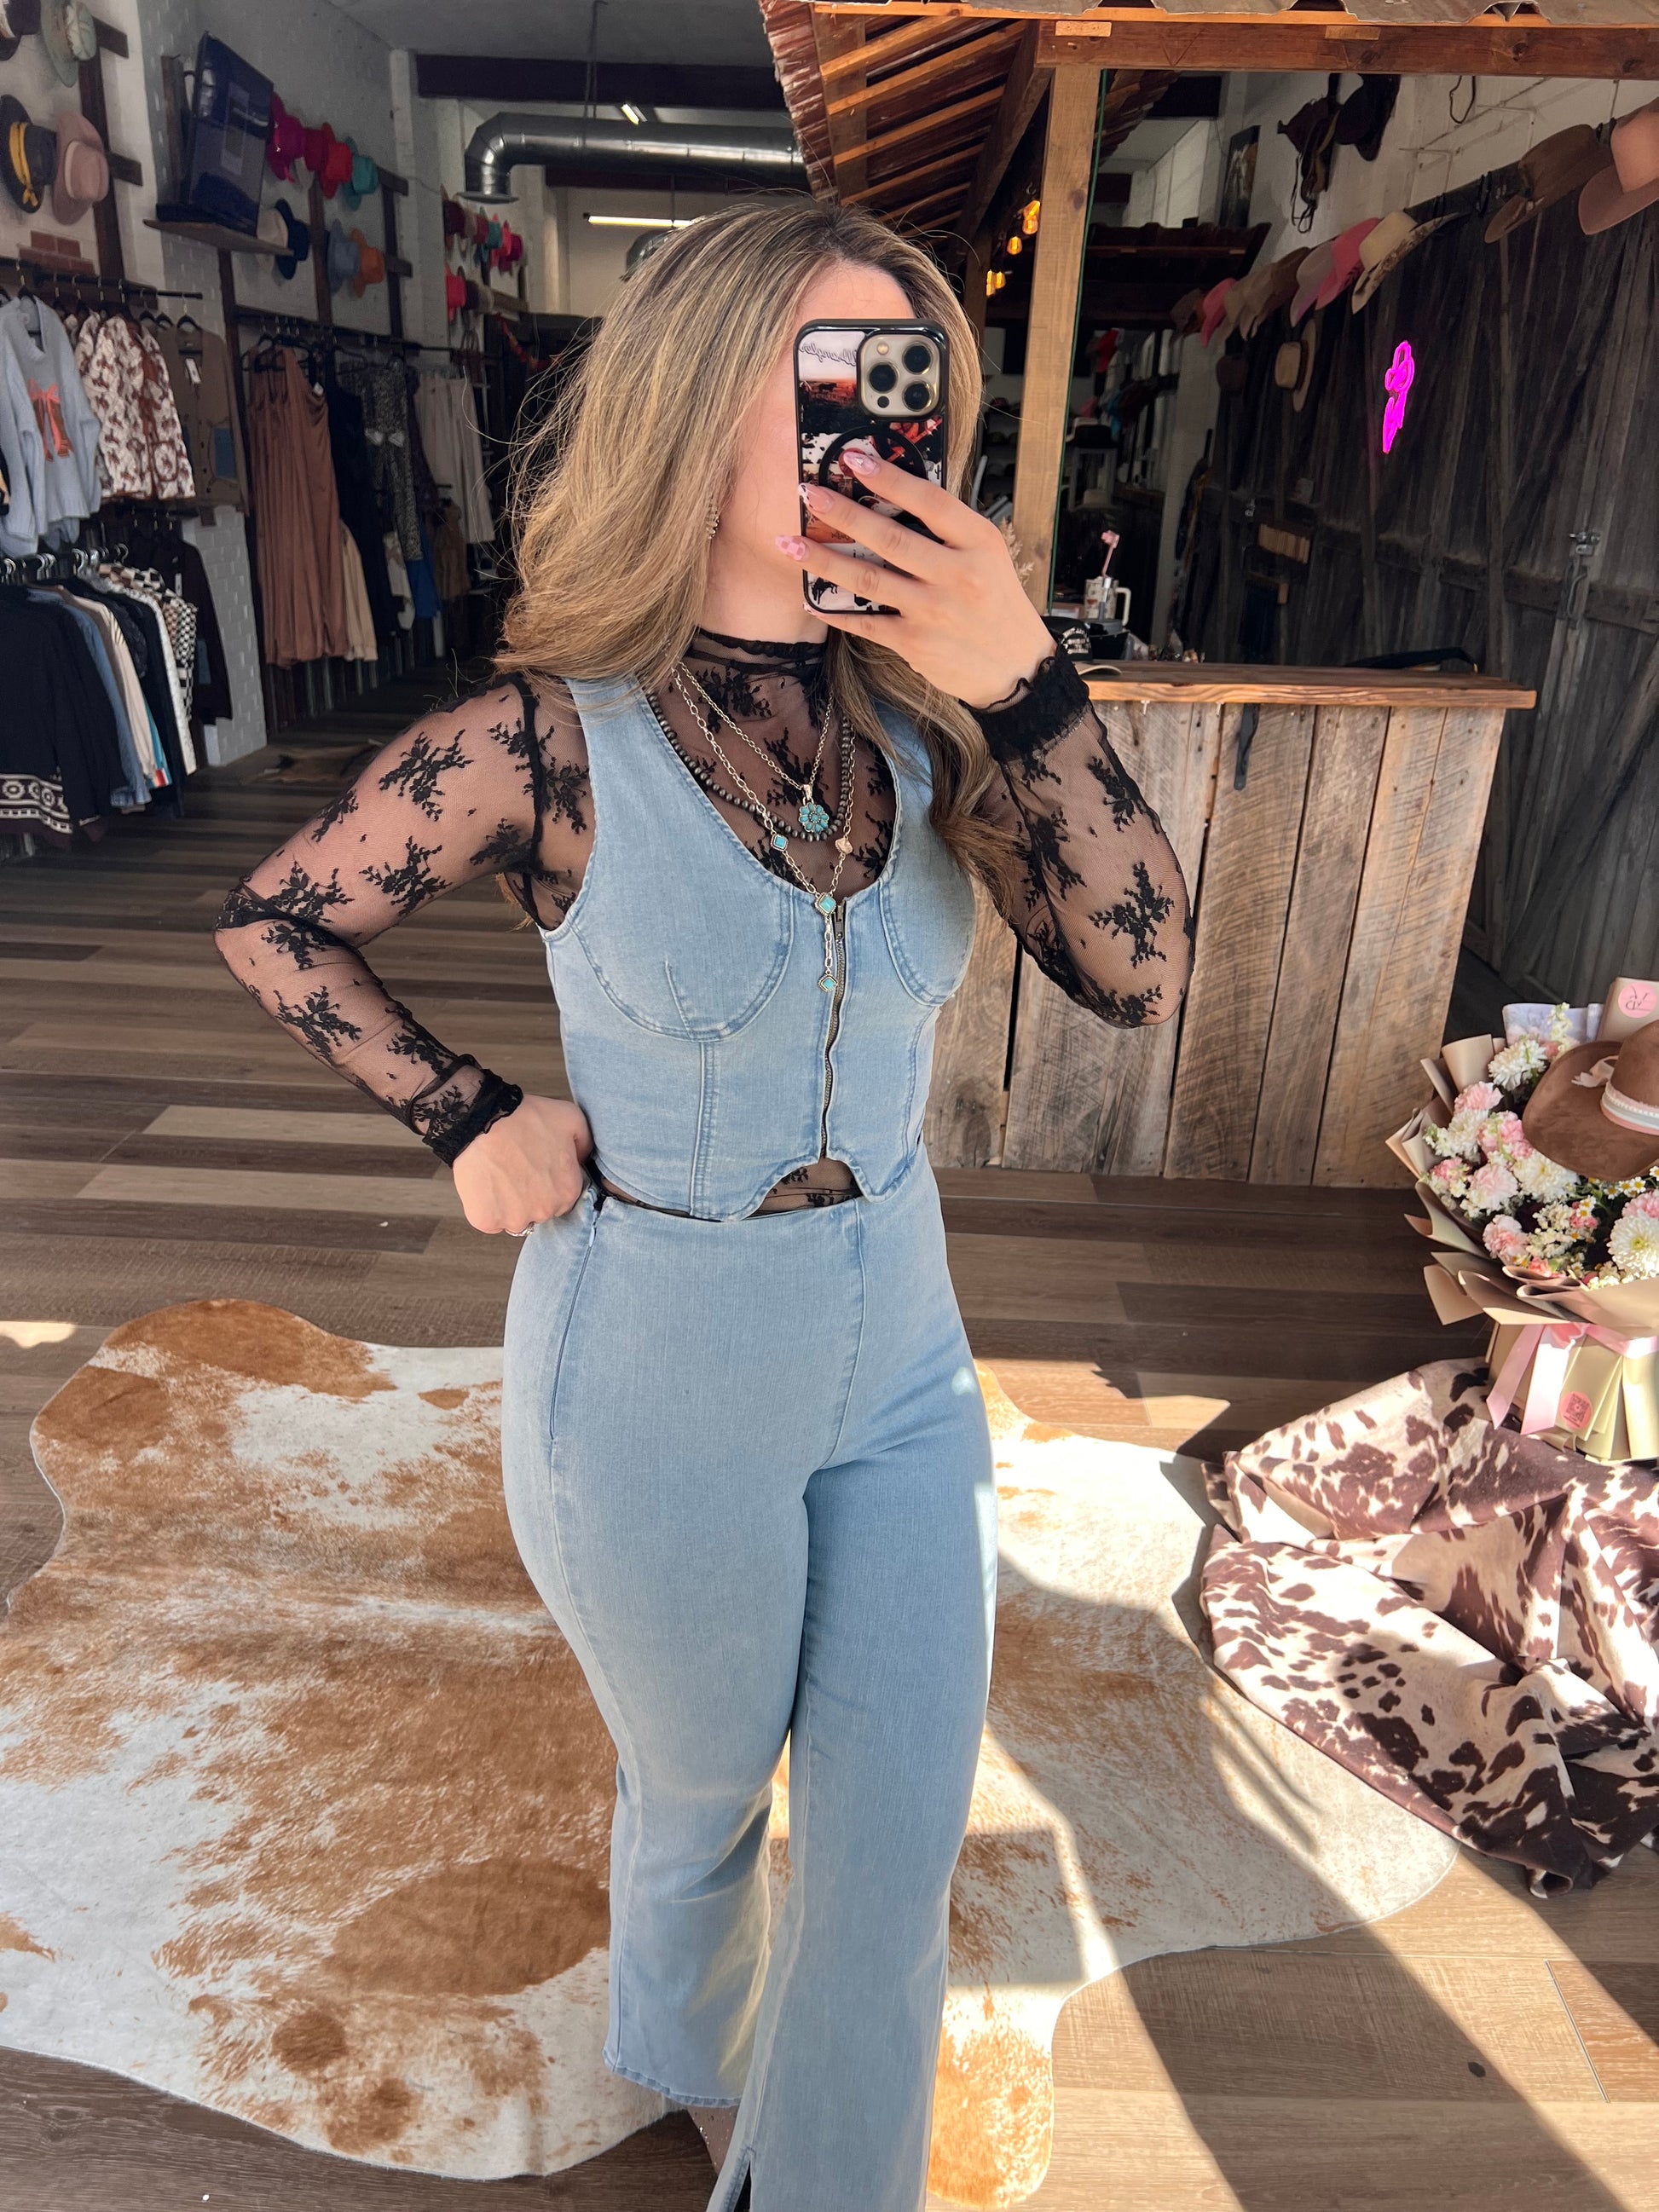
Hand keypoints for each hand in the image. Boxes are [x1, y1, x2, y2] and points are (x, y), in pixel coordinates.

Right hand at [451, 1094, 592, 1234]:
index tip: (535, 1168)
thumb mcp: (571, 1119)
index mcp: (567, 1191)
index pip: (561, 1199)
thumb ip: (584, 1144)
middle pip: (538, 1211)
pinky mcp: (487, 1221)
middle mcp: (544, 1210)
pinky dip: (485, 1207)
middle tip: (515, 1169)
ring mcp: (514, 1218)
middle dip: (529, 1195)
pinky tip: (484, 1184)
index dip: (547, 1183)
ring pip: (513, 1219)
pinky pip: (489, 1221)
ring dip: (507, 1204)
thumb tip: (582, 1159)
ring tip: (498, 1175)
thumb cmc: (524, 1117)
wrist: (483, 1118)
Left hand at [778, 450, 1054, 709]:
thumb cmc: (997, 602)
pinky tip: (811, 600)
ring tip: (789, 543)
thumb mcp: (988, 555)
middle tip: (807, 493)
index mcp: (978, 542)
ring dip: (824, 560)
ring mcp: (933, 611)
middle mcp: (957, 574)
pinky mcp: (915, 643)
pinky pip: (866, 623)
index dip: (889, 478)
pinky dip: (835, 612)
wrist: (1016, 668)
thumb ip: (948, 530)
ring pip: (868, 579)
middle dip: (843, 513)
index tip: (853, 457)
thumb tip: (892, 498)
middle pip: (889, 538)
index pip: (929, 500)